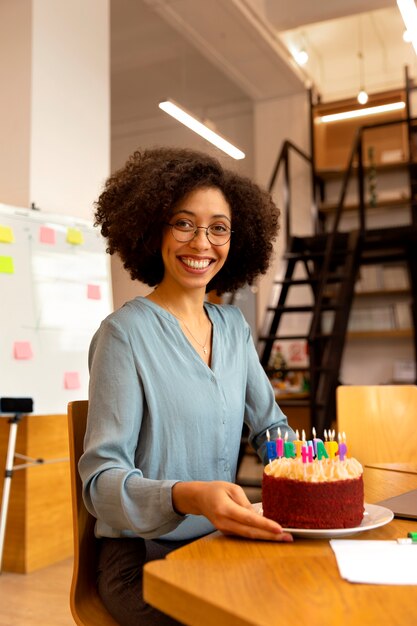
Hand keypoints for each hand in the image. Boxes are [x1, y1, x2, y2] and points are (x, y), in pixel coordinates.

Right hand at [172, 480, 292, 541]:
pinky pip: (245, 535)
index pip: (248, 519)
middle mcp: (224, 522)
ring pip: (249, 536)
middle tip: (288, 538)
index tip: (279, 528)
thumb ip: (245, 502)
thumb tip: (259, 516)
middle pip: (251, 532)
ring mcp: (225, 530)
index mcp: (225, 508)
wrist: (199, 498)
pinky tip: (271, 535)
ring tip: (284, 538)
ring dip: (267, 538)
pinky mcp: (227, 532)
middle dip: (271, 536)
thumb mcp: (232, 488)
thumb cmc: (216, 489)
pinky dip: (259, 535)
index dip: (265, 524)